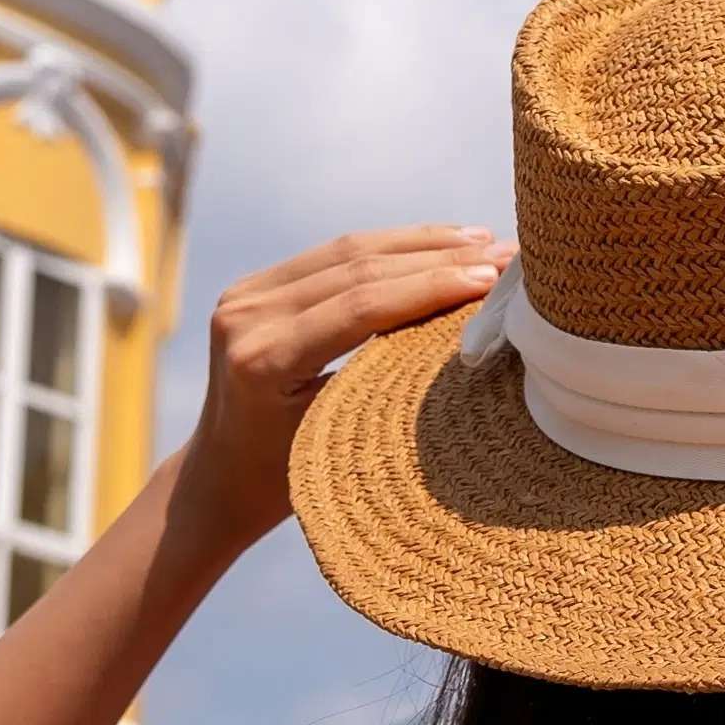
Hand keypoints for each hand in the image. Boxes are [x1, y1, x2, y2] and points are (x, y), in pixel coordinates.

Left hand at [179, 227, 505, 550]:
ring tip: (485, 241)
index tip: (492, 278)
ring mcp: (245, 295)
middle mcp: (246, 317)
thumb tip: (473, 335)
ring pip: (347, 250)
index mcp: (262, 360)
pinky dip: (391, 248)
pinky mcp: (254, 287)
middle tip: (506, 255)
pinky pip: (331, 255)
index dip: (431, 285)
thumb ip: (387, 382)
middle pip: (356, 267)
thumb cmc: (286, 483)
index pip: (360, 305)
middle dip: (438, 257)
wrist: (218, 482)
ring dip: (422, 242)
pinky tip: (439, 244)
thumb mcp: (339, 441)